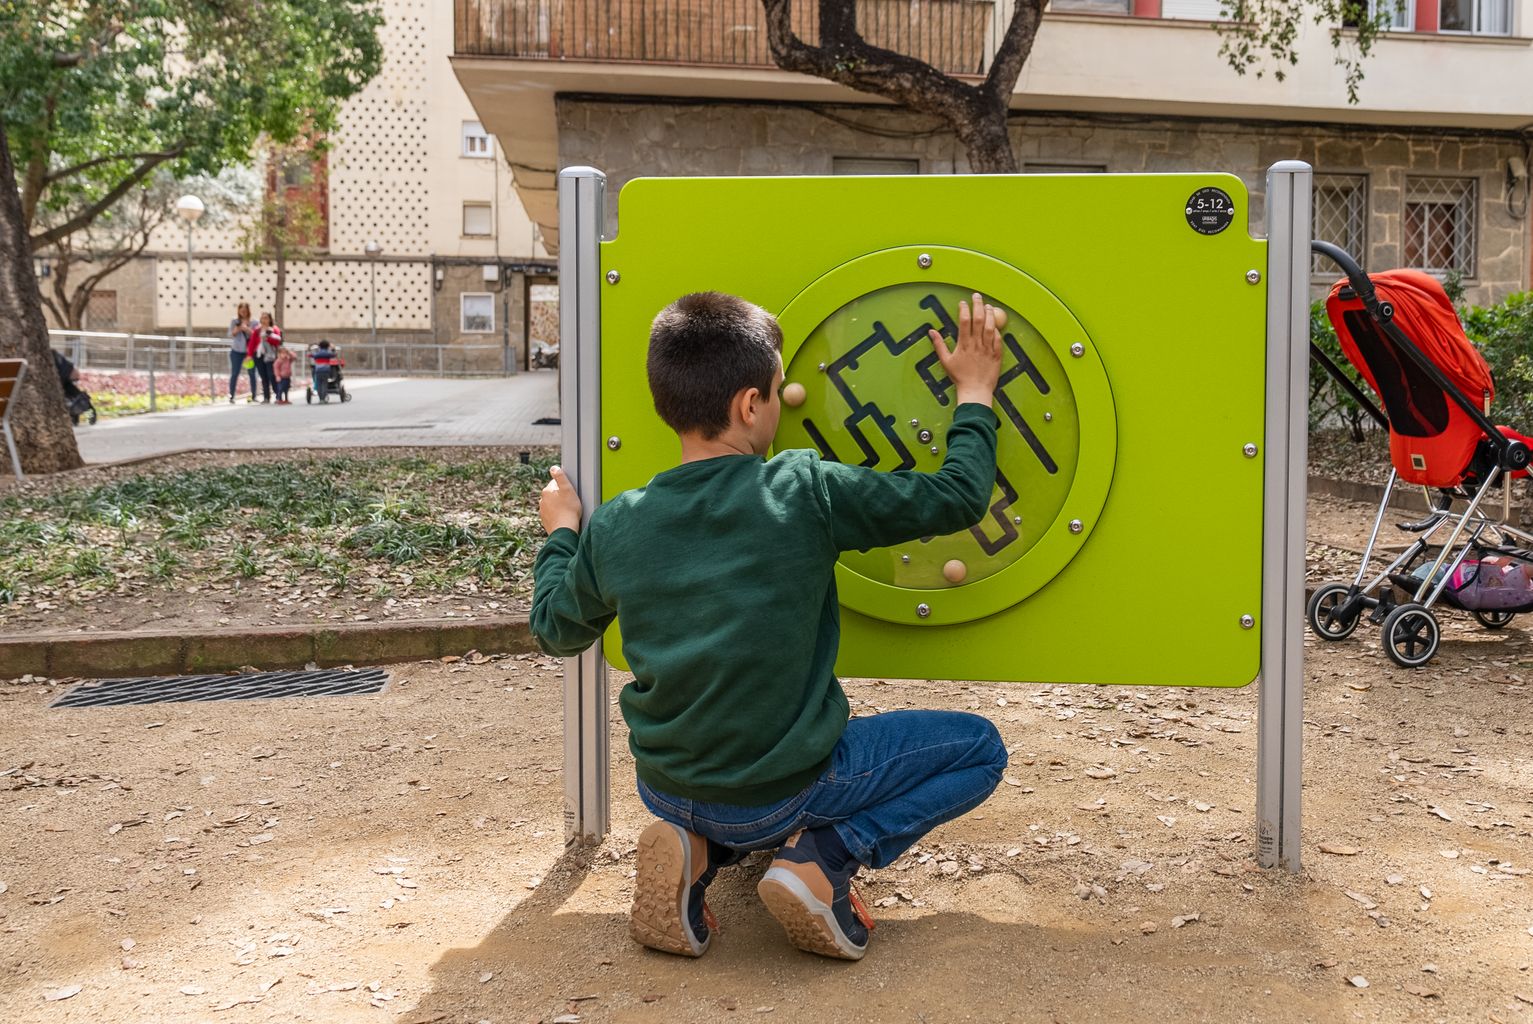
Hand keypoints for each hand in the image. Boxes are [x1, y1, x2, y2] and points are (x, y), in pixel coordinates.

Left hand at [540, 465, 582, 534]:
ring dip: (559, 506)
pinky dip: (558, 515)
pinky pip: (552, 514)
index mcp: (546, 492)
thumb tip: (553, 468)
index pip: (555, 483)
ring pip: (552, 505)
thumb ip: (560, 476)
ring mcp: (543, 511)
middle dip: (561, 496)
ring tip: (569, 511)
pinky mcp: (545, 521)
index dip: (565, 487)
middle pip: (554, 494)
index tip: (571, 493)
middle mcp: (542, 501)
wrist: (564, 530)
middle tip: (571, 502)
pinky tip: (565, 518)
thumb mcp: (567, 489)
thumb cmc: (569, 510)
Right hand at [928, 292, 1001, 406]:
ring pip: (990, 327)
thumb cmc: (959, 378)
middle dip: (978, 305)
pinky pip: (999, 339)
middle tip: (977, 296)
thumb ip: (939, 344)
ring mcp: (988, 349)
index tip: (963, 302)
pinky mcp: (997, 355)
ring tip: (988, 306)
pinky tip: (996, 324)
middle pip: (978, 320)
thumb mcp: (945, 361)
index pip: (964, 321)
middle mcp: (976, 344)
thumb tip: (931, 331)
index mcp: (964, 344)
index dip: (964, 309)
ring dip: (990, 314)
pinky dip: (997, 330)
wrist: (975, 391)